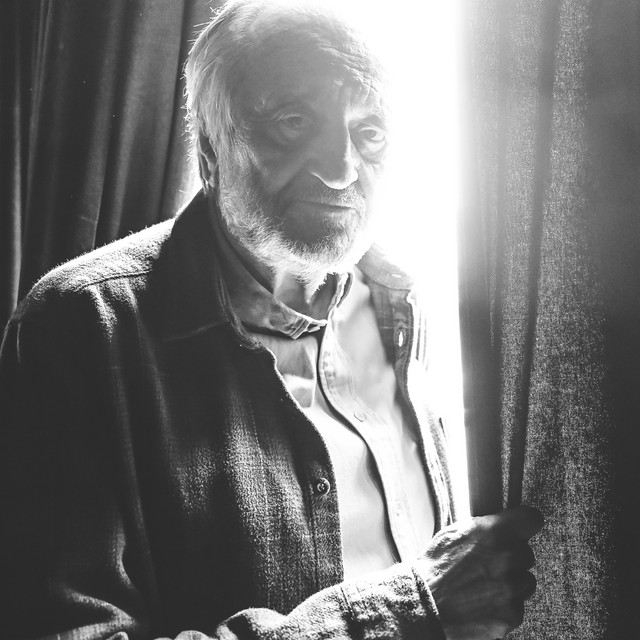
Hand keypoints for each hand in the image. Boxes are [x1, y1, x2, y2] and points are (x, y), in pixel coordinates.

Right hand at [420, 505, 542, 639]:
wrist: (425, 606)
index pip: (532, 518)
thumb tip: (501, 522)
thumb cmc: (436, 567)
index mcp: (494, 532)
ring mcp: (512, 587)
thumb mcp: (456, 532)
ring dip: (512, 582)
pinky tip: (483, 602)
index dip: (526, 522)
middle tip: (489, 563)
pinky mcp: (511, 614)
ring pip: (526, 581)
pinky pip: (517, 605)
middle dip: (512, 557)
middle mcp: (508, 557)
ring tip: (484, 585)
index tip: (522, 527)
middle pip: (527, 553)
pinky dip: (505, 605)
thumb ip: (485, 527)